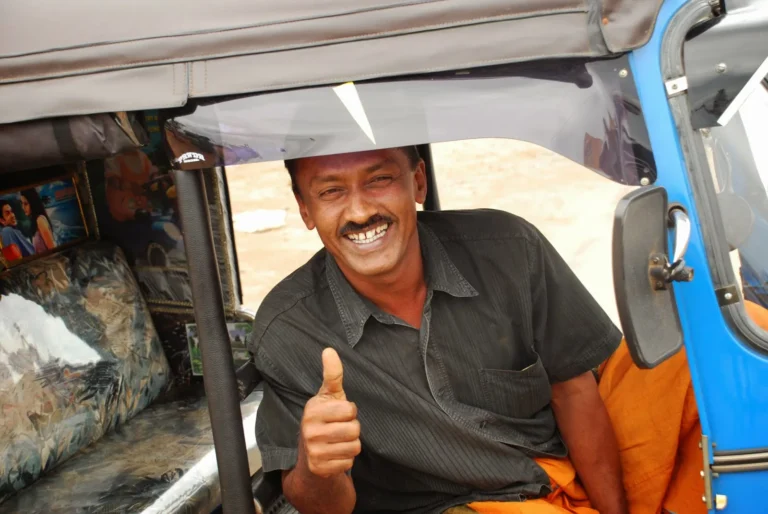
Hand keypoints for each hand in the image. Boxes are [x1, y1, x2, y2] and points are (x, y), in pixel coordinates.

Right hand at [300, 348, 360, 477]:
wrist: (309, 456)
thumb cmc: (324, 420)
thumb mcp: (328, 396)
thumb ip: (333, 375)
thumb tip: (329, 350)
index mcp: (313, 409)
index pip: (350, 409)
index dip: (350, 411)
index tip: (339, 413)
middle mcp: (309, 430)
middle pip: (354, 429)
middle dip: (352, 429)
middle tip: (339, 429)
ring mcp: (314, 450)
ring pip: (354, 446)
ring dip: (351, 445)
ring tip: (338, 442)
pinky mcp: (320, 468)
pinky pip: (349, 461)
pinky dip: (346, 459)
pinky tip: (335, 455)